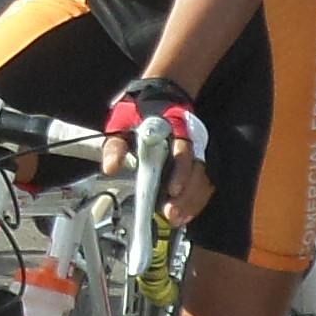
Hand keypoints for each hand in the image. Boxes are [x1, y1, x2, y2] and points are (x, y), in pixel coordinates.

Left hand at [103, 75, 212, 226]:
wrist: (161, 97)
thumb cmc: (139, 113)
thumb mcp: (122, 123)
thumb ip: (116, 145)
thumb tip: (110, 167)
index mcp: (173, 130)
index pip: (183, 151)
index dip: (180, 171)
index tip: (172, 190)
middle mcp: (189, 142)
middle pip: (196, 171)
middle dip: (186, 196)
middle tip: (172, 214)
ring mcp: (196, 153)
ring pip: (202, 179)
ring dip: (191, 202)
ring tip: (177, 218)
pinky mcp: (197, 164)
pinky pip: (204, 184)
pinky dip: (196, 201)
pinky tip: (186, 215)